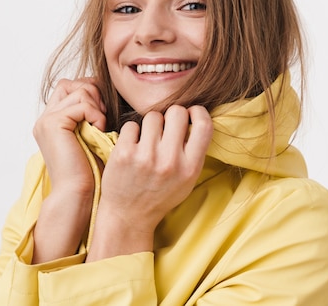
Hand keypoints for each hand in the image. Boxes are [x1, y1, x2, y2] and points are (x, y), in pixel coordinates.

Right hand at [33, 77, 105, 196]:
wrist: (77, 193)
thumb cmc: (89, 170)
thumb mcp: (91, 136)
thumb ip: (91, 115)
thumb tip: (106, 92)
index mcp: (51, 122)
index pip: (68, 87)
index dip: (89, 90)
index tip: (104, 108)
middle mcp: (45, 119)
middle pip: (71, 84)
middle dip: (93, 93)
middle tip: (104, 115)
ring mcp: (46, 121)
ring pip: (79, 91)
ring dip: (97, 106)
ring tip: (101, 126)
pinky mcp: (54, 124)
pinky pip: (82, 105)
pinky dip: (96, 115)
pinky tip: (100, 131)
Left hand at [86, 105, 212, 259]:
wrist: (129, 216)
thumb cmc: (161, 194)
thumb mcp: (187, 180)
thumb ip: (194, 152)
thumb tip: (194, 117)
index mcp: (190, 168)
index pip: (204, 125)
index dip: (198, 112)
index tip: (191, 114)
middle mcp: (170, 162)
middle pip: (177, 113)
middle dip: (172, 115)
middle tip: (167, 126)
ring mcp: (145, 157)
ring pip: (153, 116)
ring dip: (151, 124)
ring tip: (148, 140)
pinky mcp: (123, 154)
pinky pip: (131, 125)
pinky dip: (132, 133)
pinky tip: (133, 147)